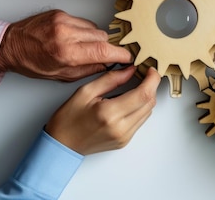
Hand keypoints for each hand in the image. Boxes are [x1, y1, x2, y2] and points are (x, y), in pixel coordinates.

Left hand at [0, 10, 131, 81]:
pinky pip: (83, 21)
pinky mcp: (61, 12)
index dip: (120, 54)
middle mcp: (65, 34)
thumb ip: (88, 70)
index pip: (103, 50)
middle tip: (99, 55)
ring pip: (95, 28)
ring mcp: (63, 21)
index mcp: (66, 53)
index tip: (128, 57)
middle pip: (102, 37)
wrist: (9, 45)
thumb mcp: (61, 75)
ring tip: (82, 47)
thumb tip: (108, 65)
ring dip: (94, 38)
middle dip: (105, 47)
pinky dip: (83, 30)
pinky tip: (73, 37)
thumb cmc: (30, 63)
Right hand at [45, 66, 160, 154]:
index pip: (144, 94)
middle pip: (150, 103)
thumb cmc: (68, 119)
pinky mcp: (125, 141)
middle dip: (151, 86)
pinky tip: (129, 101)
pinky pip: (141, 120)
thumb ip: (111, 79)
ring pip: (148, 112)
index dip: (152, 79)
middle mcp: (120, 128)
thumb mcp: (85, 91)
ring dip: (146, 97)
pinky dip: (139, 108)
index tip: (150, 69)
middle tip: (144, 75)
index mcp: (109, 113)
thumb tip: (130, 70)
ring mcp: (124, 137)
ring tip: (136, 86)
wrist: (62, 145)